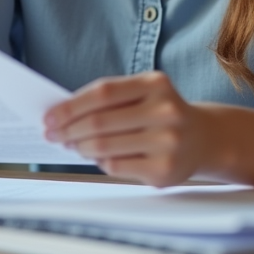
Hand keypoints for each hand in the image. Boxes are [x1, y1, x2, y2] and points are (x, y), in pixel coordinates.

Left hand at [43, 72, 214, 186]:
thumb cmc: (161, 112)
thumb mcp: (143, 93)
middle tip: (53, 134)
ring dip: (80, 147)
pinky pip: (116, 166)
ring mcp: (167, 142)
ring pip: (105, 147)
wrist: (204, 138)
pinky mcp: (164, 170)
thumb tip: (61, 114)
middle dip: (68, 130)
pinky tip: (96, 157)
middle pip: (99, 122)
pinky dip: (99, 162)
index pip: (102, 92)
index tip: (49, 116)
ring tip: (72, 145)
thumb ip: (109, 99)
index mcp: (155, 83)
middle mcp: (164, 110)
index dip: (70, 106)